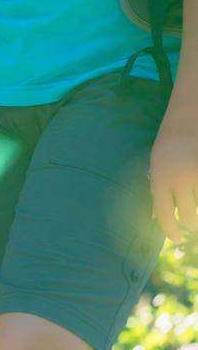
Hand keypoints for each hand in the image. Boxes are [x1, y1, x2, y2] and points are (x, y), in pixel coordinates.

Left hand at [149, 108, 197, 241]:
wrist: (189, 110)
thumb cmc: (172, 139)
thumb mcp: (158, 162)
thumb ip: (158, 189)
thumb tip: (155, 219)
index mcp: (160, 175)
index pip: (163, 214)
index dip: (170, 230)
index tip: (177, 239)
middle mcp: (179, 177)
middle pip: (188, 217)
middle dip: (191, 222)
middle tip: (191, 222)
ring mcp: (196, 173)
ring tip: (194, 195)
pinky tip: (196, 187)